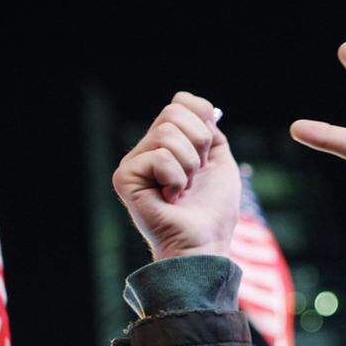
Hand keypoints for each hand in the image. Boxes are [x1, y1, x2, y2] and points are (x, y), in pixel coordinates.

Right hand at [112, 92, 239, 259]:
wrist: (204, 244)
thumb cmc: (213, 211)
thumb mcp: (221, 161)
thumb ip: (210, 131)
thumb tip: (201, 108)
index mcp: (168, 142)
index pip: (181, 101)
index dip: (203, 120)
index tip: (208, 153)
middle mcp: (147, 148)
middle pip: (173, 111)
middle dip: (198, 144)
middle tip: (195, 176)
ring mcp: (133, 162)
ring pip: (167, 133)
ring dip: (189, 166)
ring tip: (183, 190)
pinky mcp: (124, 177)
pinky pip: (160, 157)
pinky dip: (176, 179)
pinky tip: (170, 199)